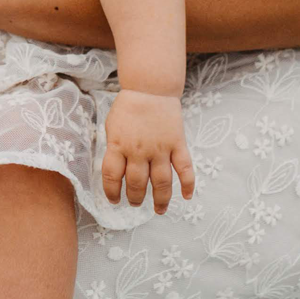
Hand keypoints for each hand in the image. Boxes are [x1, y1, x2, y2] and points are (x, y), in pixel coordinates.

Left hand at [102, 88, 194, 213]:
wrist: (150, 88)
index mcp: (118, 145)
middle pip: (137, 183)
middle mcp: (139, 150)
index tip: (114, 200)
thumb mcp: (111, 127)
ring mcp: (160, 149)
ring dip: (160, 199)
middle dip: (135, 198)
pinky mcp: (177, 144)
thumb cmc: (128, 108)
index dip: (111, 192)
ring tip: (159, 210)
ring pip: (161, 182)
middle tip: (135, 203)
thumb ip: (114, 149)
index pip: (111, 176)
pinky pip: (185, 168)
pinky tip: (187, 197)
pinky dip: (188, 184)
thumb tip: (115, 172)